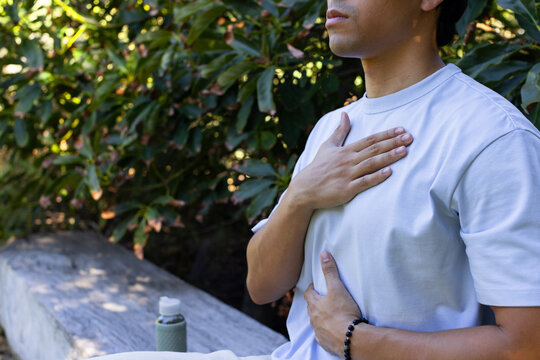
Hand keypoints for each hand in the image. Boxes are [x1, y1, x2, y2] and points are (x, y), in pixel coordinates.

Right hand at [289, 112, 412, 209]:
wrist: (304, 189)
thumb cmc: (318, 168)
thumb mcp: (327, 146)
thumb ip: (339, 131)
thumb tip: (345, 114)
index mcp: (345, 151)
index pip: (369, 140)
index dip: (386, 134)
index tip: (401, 129)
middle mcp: (348, 161)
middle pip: (374, 149)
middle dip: (393, 142)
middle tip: (410, 137)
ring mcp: (347, 175)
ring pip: (371, 163)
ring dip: (388, 157)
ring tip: (404, 151)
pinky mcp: (346, 189)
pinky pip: (364, 182)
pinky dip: (376, 177)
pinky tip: (389, 172)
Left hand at [304, 251, 362, 356]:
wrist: (350, 338)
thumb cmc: (343, 312)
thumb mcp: (337, 288)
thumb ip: (330, 271)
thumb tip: (323, 254)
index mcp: (315, 305)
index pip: (308, 293)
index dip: (312, 288)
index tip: (315, 286)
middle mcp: (313, 318)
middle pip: (311, 308)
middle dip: (315, 303)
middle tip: (322, 299)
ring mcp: (318, 331)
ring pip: (316, 322)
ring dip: (320, 318)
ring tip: (328, 315)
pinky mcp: (325, 343)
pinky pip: (322, 336)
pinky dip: (326, 332)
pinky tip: (331, 331)